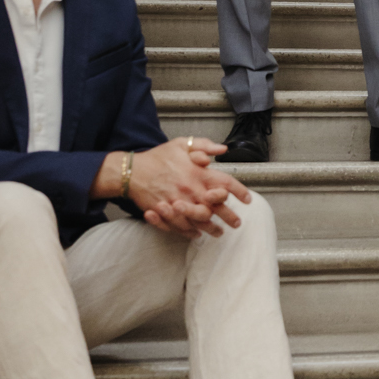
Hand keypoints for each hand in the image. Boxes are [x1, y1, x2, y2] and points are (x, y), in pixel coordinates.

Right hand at [95, 137, 250, 237]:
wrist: (131, 172)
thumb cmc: (157, 157)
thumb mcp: (180, 144)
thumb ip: (203, 146)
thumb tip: (222, 149)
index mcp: (198, 173)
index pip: (226, 184)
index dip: (240, 192)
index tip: (247, 199)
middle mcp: (191, 190)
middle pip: (218, 207)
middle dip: (230, 216)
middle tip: (237, 223)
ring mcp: (179, 204)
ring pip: (202, 221)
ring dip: (213, 229)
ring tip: (220, 232)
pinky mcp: (167, 214)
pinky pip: (183, 227)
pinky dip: (192, 232)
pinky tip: (197, 234)